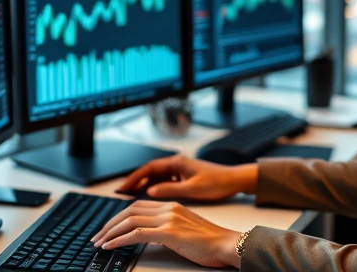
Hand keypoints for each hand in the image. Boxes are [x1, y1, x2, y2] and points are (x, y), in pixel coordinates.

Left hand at [91, 200, 241, 267]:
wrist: (227, 244)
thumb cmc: (211, 242)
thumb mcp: (185, 229)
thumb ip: (168, 226)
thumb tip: (149, 234)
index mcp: (172, 205)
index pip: (137, 206)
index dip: (119, 217)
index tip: (108, 229)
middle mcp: (169, 208)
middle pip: (129, 211)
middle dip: (109, 224)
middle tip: (97, 236)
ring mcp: (169, 218)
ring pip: (130, 221)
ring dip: (110, 232)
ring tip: (100, 243)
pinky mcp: (169, 232)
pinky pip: (137, 234)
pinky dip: (119, 239)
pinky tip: (111, 246)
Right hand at [116, 154, 256, 200]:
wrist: (235, 180)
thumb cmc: (217, 183)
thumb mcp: (192, 189)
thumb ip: (169, 189)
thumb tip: (149, 191)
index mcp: (177, 163)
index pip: (148, 169)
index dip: (133, 178)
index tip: (122, 188)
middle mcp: (177, 163)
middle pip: (149, 171)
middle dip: (135, 181)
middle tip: (121, 193)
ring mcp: (180, 169)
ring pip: (156, 176)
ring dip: (143, 184)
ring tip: (131, 195)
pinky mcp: (184, 176)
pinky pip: (164, 180)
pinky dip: (154, 186)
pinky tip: (150, 195)